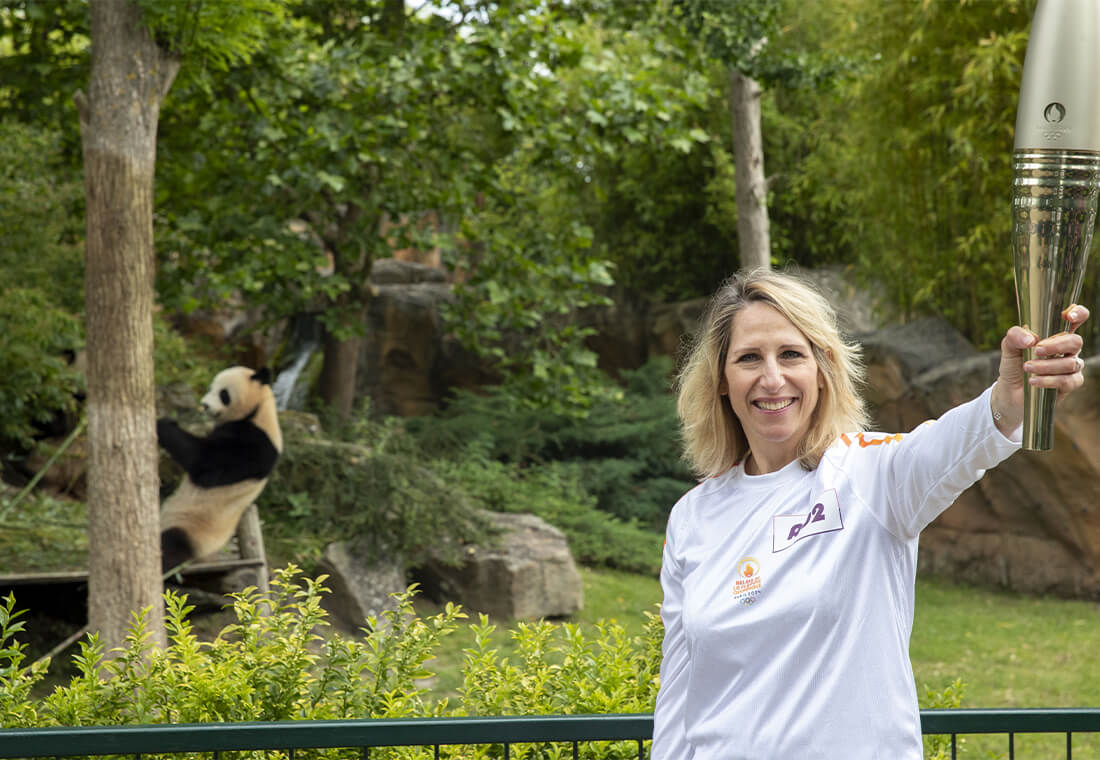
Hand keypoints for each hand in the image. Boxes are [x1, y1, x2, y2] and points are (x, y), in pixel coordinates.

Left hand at [990, 304, 1088, 434]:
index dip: (1078, 313)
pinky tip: (1033, 381)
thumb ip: (1015, 336)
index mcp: (1055, 334)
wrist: (1009, 392)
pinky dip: (1048, 380)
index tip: (1068, 316)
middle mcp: (1067, 349)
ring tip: (1027, 368)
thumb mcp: (1009, 347)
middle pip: (1076, 341)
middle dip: (1056, 345)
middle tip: (1037, 350)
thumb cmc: (1014, 365)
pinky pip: (1068, 381)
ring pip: (1071, 363)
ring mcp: (1070, 366)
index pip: (1076, 319)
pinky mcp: (1069, 384)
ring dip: (1046, 366)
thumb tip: (1030, 339)